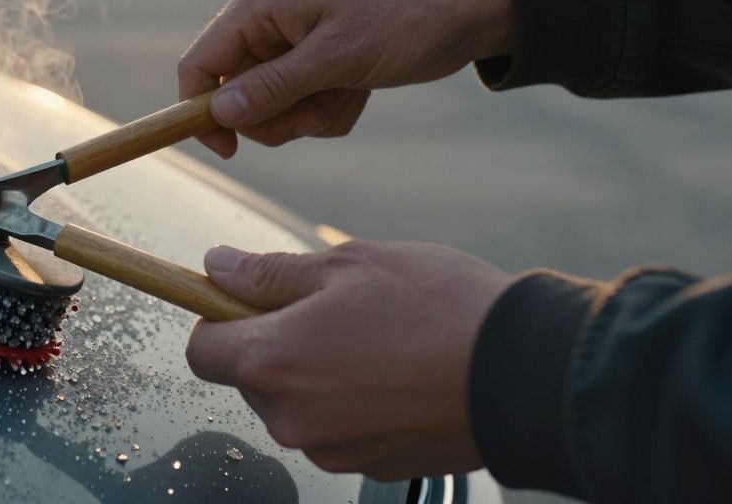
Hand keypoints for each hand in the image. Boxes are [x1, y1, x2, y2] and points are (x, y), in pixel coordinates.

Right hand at [179, 0, 513, 156]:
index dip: (200, 110)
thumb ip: (274, 86)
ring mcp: (292, 40)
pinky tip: (360, 91)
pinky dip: (328, 109)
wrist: (469, 7)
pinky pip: (301, 104)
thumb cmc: (404, 18)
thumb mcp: (337, 57)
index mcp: (259, 3)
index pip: (201, 64)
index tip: (228, 151)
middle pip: (234, 94)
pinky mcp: (317, 60)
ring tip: (349, 94)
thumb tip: (219, 114)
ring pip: (270, 106)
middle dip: (275, 116)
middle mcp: (267, 19)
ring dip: (308, 115)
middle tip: (316, 118)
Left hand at [185, 240, 512, 480]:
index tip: (250, 297)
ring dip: (316, 372)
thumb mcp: (348, 264)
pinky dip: (353, 401)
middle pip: (250, 379)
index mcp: (273, 362)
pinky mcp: (372, 467)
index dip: (219, 318)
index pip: (203, 350)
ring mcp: (332, 450)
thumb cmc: (437, 307)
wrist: (527, 372)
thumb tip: (217, 268)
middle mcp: (292, 419)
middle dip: (275, 342)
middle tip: (332, 307)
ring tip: (377, 337)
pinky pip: (338, 428)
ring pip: (295, 405)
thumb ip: (270, 273)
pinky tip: (398, 370)